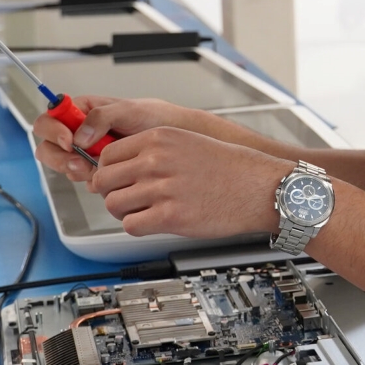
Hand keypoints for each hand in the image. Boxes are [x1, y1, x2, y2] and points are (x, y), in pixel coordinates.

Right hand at [33, 96, 193, 180]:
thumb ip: (101, 117)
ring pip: (63, 165)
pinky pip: (82, 179)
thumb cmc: (154, 117)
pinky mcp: (96, 169)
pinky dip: (90, 180)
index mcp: (82, 110)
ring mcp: (86, 152)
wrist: (174, 138)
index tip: (69, 140)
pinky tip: (107, 175)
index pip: (50, 118)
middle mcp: (79, 131)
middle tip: (81, 162)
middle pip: (48, 146)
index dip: (53, 130)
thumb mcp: (128, 110)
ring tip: (96, 168)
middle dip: (60, 157)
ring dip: (75, 170)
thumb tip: (79, 134)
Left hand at [89, 127, 294, 238]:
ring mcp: (162, 188)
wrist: (260, 187)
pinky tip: (154, 222)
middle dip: (111, 192)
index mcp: (159, 137)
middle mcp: (157, 160)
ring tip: (144, 211)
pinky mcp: (170, 216)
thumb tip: (121, 166)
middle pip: (104, 180)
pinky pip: (131, 225)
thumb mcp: (188, 141)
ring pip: (113, 204)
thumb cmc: (230, 167)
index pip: (108, 154)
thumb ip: (154, 150)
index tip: (116, 179)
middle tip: (127, 198)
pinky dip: (138, 227)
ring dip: (124, 211)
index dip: (109, 170)